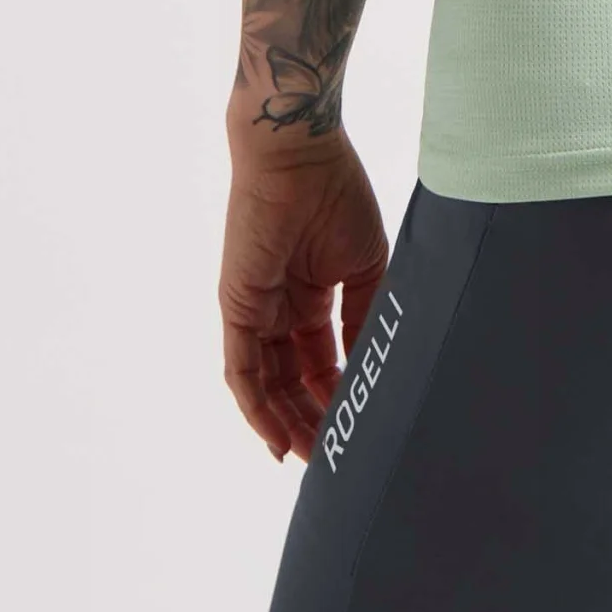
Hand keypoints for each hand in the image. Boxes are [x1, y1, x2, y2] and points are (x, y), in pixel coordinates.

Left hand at [220, 130, 390, 460]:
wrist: (300, 154)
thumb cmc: (335, 194)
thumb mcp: (365, 263)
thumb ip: (366, 314)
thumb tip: (375, 363)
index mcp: (311, 294)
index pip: (322, 360)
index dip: (337, 394)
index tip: (360, 426)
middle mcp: (278, 308)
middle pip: (292, 380)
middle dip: (312, 418)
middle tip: (336, 456)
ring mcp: (254, 309)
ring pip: (266, 384)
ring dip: (287, 423)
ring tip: (314, 457)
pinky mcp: (236, 307)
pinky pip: (242, 370)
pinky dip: (257, 408)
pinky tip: (278, 438)